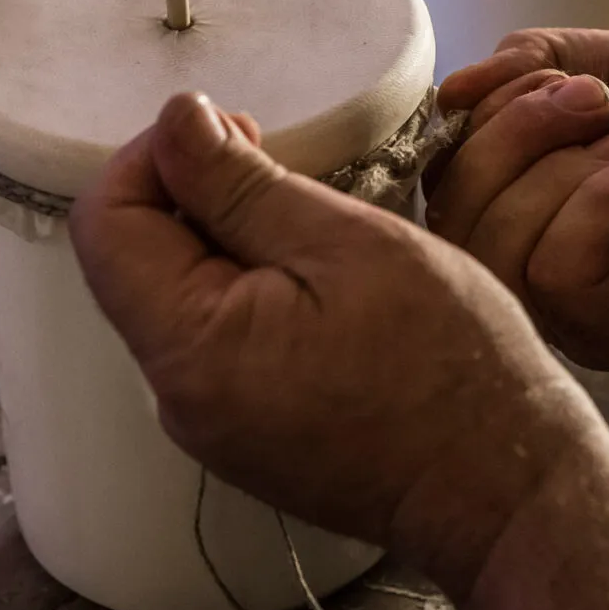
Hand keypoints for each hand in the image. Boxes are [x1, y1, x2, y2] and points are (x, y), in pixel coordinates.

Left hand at [70, 92, 608, 597]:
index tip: (234, 133)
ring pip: (182, 298)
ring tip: (322, 233)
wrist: (503, 488)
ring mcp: (212, 425)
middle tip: (289, 172)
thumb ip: (241, 184)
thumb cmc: (448, 366)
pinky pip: (220, 341)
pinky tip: (327, 286)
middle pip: (137, 261)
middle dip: (199, 196)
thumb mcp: (346, 243)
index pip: (105, 223)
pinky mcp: (248, 436)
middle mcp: (179, 397)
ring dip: (233, 242)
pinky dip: (255, 292)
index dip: (155, 156)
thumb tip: (174, 122)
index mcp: (190, 348)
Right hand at [431, 29, 608, 373]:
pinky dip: (602, 197)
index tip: (550, 74)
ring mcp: (583, 307)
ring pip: (494, 239)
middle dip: (518, 127)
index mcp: (539, 206)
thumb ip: (537, 67)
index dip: (479, 111)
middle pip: (455, 207)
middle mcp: (547, 266)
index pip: (446, 173)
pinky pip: (557, 267)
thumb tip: (450, 91)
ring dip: (561, 159)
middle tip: (602, 102)